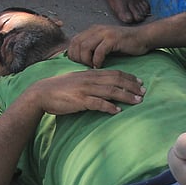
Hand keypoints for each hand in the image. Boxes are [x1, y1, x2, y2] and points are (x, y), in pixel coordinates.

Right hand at [28, 69, 144, 114]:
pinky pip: (98, 103)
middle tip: (144, 92)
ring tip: (138, 101)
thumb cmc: (58, 89)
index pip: (114, 73)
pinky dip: (109, 107)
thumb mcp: (76, 81)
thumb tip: (101, 87)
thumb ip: (89, 82)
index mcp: (90, 74)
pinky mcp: (80, 100)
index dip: (129, 77)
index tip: (139, 82)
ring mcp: (86, 90)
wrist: (41, 93)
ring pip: (111, 91)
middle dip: (132, 86)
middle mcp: (90, 79)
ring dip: (126, 96)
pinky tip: (118, 111)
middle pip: (116, 80)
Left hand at [67, 24, 151, 67]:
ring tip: (92, 66)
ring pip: (85, 47)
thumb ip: (92, 48)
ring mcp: (105, 33)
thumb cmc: (124, 45)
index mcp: (92, 30)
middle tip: (84, 67)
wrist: (142, 38)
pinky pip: (99, 51)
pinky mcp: (113, 39)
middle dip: (77, 58)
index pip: (73, 41)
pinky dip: (97, 61)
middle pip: (76, 44)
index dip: (72, 54)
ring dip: (86, 60)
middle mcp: (96, 29)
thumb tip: (79, 59)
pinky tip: (100, 66)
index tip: (78, 64)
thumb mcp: (104, 44)